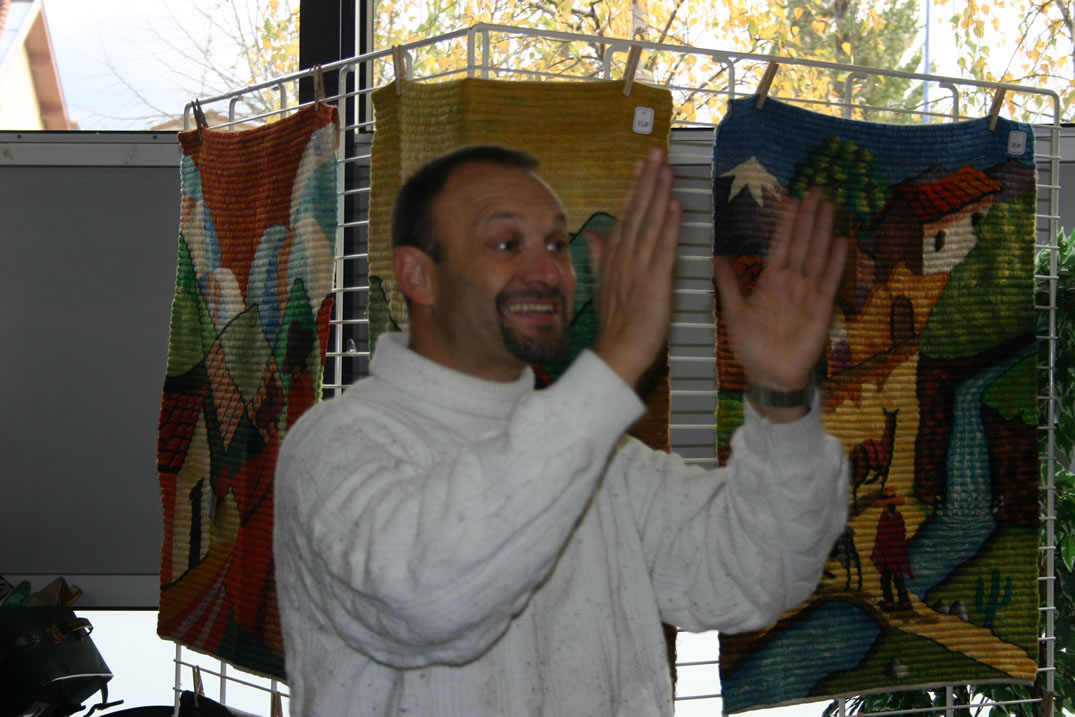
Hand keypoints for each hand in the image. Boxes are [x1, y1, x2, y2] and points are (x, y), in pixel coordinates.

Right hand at [588, 148, 681, 388]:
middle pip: (636, 212)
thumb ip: (599, 257)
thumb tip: (591, 235)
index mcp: (614, 258)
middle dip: (646, 180)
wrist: (617, 352)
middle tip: (655, 152)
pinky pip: (663, 249)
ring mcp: (638, 268)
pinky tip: (674, 204)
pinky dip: (668, 226)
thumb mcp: (604, 284)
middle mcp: (624, 258)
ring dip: (658, 194)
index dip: (635, 188)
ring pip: (649, 224)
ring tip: (666, 167)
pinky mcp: (654, 282)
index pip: (626, 215)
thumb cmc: (616, 323)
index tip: (641, 163)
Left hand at [714, 186, 847, 399]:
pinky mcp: (822, 308)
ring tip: (830, 205)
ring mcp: (808, 293)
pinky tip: (842, 240)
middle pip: (802, 242)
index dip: (786, 222)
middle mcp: (792, 282)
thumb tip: (716, 256)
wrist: (770, 376)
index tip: (791, 198)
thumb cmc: (751, 347)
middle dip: (809, 216)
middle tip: (818, 189)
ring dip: (823, 230)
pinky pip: (830, 280)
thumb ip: (729, 284)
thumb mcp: (734, 312)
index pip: (780, 245)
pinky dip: (836, 261)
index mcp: (770, 282)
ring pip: (817, 254)